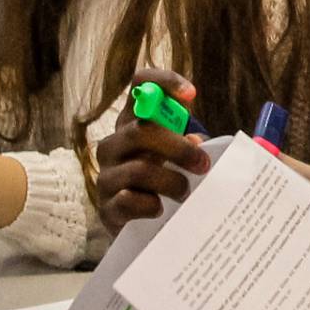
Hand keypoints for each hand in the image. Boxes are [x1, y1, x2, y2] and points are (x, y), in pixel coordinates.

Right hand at [93, 68, 209, 235]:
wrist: (140, 227)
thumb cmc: (164, 183)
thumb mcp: (176, 157)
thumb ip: (189, 143)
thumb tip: (198, 143)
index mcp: (132, 124)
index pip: (140, 86)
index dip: (164, 82)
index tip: (191, 94)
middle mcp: (113, 145)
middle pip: (140, 131)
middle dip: (178, 147)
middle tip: (203, 165)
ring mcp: (106, 176)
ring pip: (139, 169)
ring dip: (171, 181)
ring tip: (185, 193)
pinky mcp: (106, 208)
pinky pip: (128, 201)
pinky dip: (150, 205)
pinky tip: (160, 209)